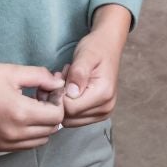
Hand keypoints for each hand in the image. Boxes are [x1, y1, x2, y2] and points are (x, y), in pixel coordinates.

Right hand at [0, 57, 65, 151]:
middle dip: (52, 112)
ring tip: (31, 107)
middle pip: (51, 130)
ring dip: (42, 125)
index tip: (49, 90)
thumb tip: (60, 84)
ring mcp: (5, 143)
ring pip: (40, 141)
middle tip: (41, 96)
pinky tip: (20, 116)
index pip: (57, 116)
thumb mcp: (14, 71)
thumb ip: (42, 77)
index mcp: (20, 114)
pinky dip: (30, 134)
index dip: (58, 101)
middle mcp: (14, 134)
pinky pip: (25, 146)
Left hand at [61, 4, 130, 126]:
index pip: (70, 108)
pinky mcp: (98, 114)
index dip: (59, 94)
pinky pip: (75, 118)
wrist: (108, 46)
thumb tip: (71, 93)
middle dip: (60, 99)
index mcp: (103, 94)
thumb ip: (78, 73)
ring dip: (64, 103)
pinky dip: (69, 106)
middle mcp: (105, 108)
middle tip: (62, 77)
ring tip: (68, 82)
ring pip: (70, 120)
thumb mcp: (85, 55)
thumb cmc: (96, 48)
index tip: (59, 76)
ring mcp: (103, 113)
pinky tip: (71, 90)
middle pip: (70, 117)